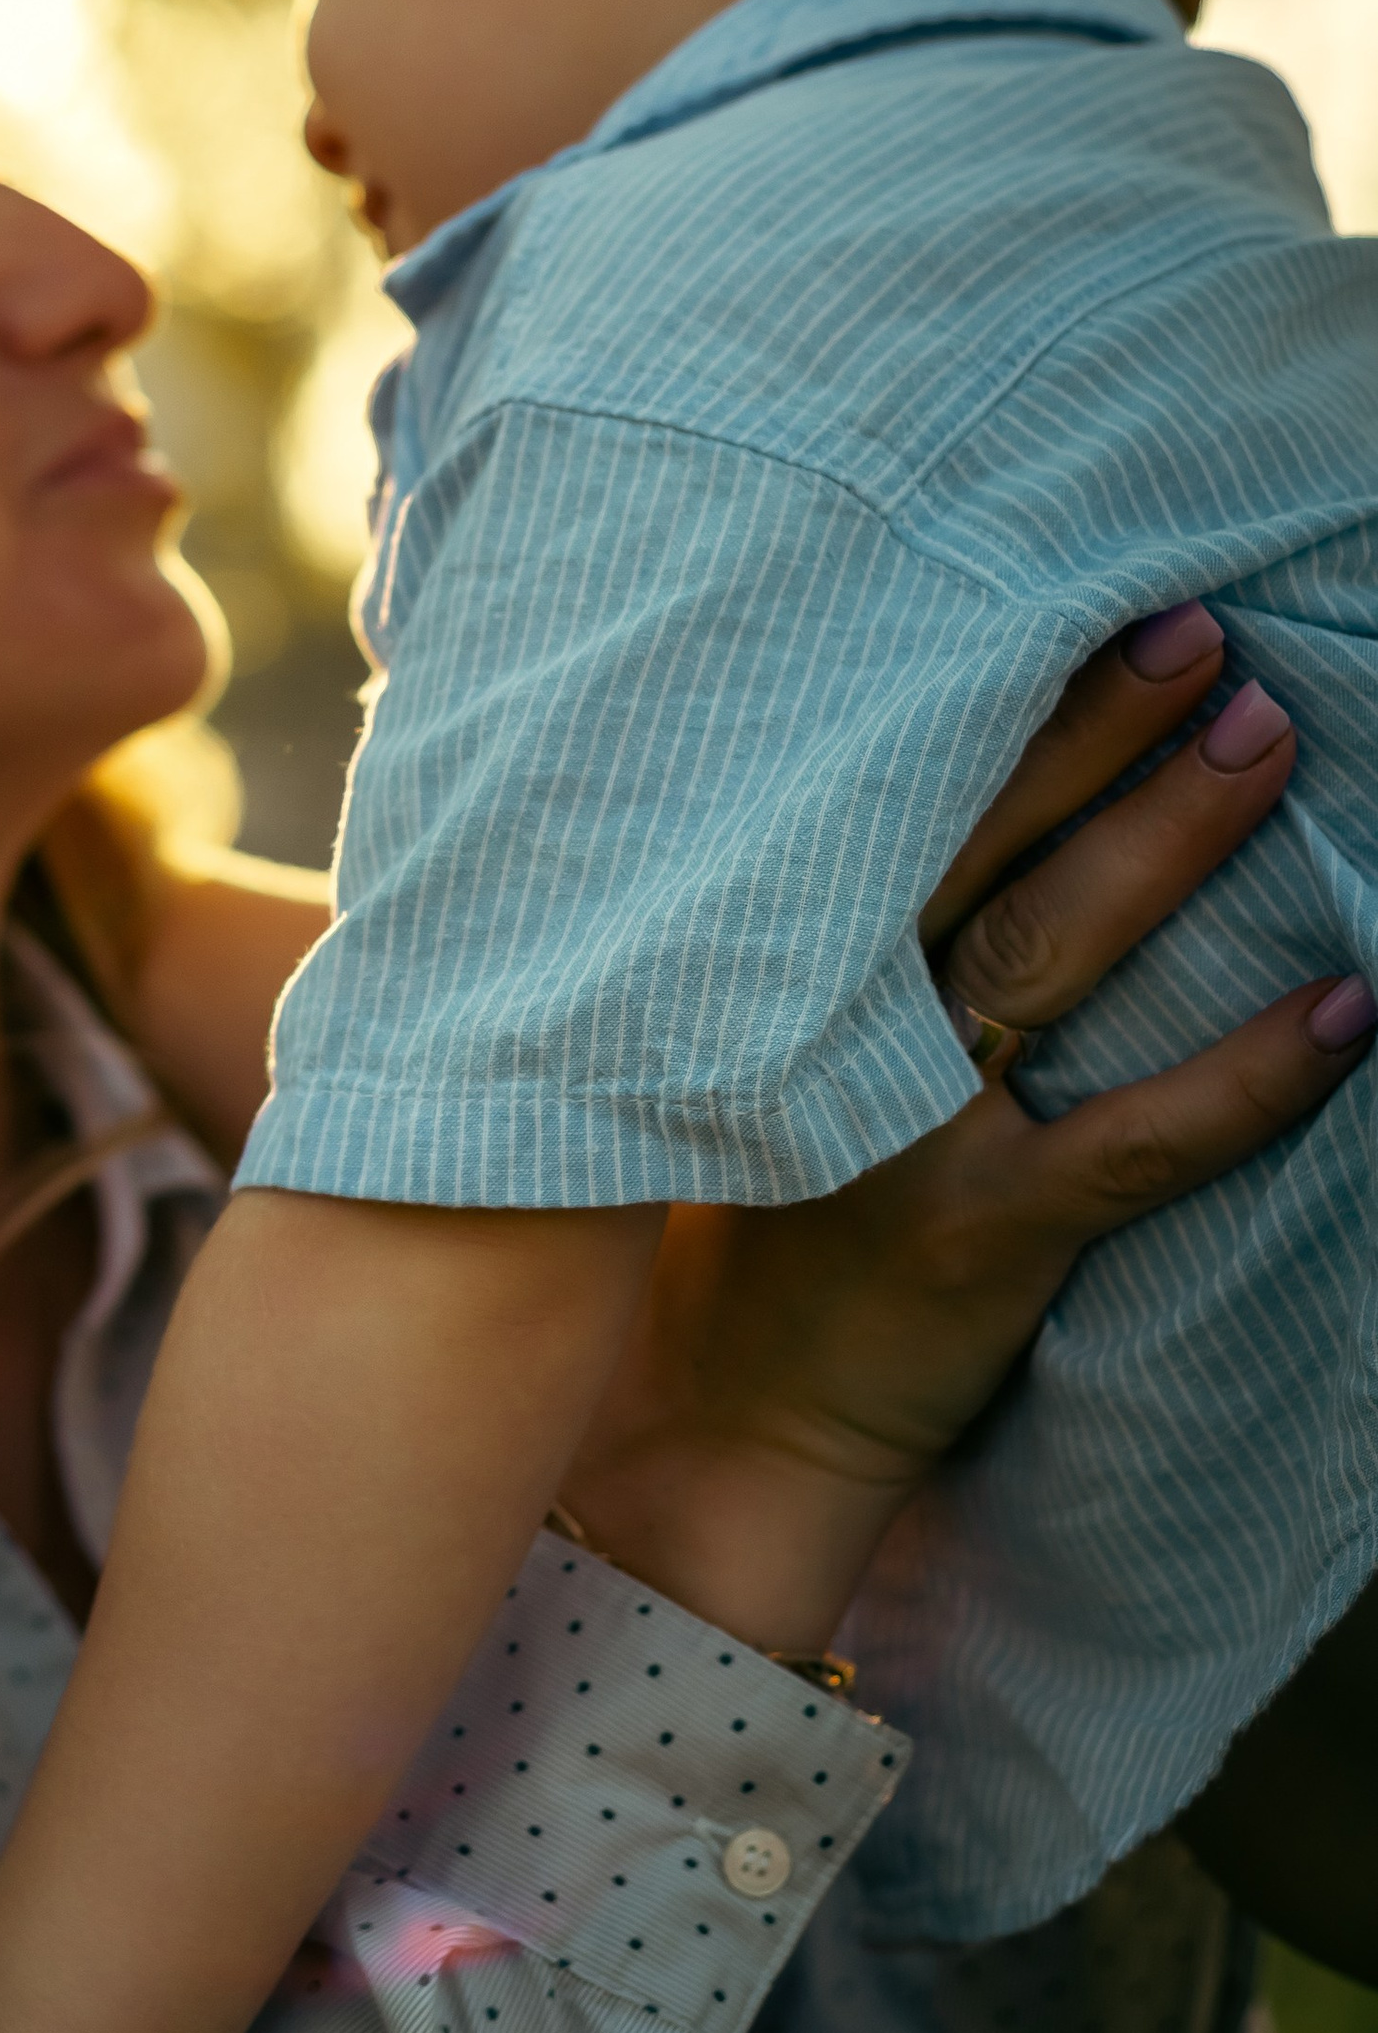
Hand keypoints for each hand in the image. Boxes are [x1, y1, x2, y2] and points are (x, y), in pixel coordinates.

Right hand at [565, 613, 1372, 1650]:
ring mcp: (908, 1131)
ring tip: (1263, 741)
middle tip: (1198, 633)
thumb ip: (784, 960)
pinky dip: (1251, 1076)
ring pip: (1052, 956)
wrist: (719, 1434)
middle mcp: (827, 1032)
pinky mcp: (986, 1237)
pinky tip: (1348, 1008)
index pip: (870, 810)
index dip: (966, 703)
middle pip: (972, 848)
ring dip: (1166, 840)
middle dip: (1089, 730)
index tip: (1052, 597)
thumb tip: (882, 826)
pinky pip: (1141, 1142)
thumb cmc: (738, 1233)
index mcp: (758, 979)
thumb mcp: (717, 1070)